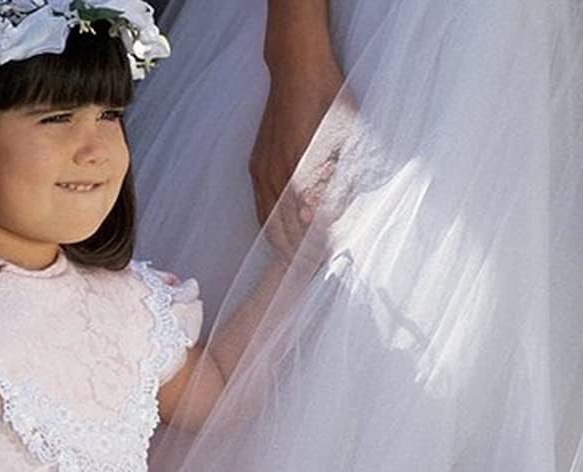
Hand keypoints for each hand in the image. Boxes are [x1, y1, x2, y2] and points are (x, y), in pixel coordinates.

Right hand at [249, 51, 345, 259]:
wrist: (296, 69)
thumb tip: (329, 212)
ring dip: (281, 245)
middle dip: (296, 254)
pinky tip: (277, 237)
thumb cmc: (327, 97)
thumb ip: (336, 176)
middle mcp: (275, 173)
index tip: (324, 262)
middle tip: (311, 271)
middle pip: (282, 228)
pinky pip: (260, 206)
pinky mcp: (257, 166)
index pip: (304, 222)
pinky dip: (268, 227)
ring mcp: (262, 170)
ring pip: (267, 221)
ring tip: (294, 263)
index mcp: (298, 168)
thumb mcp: (345, 135)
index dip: (313, 245)